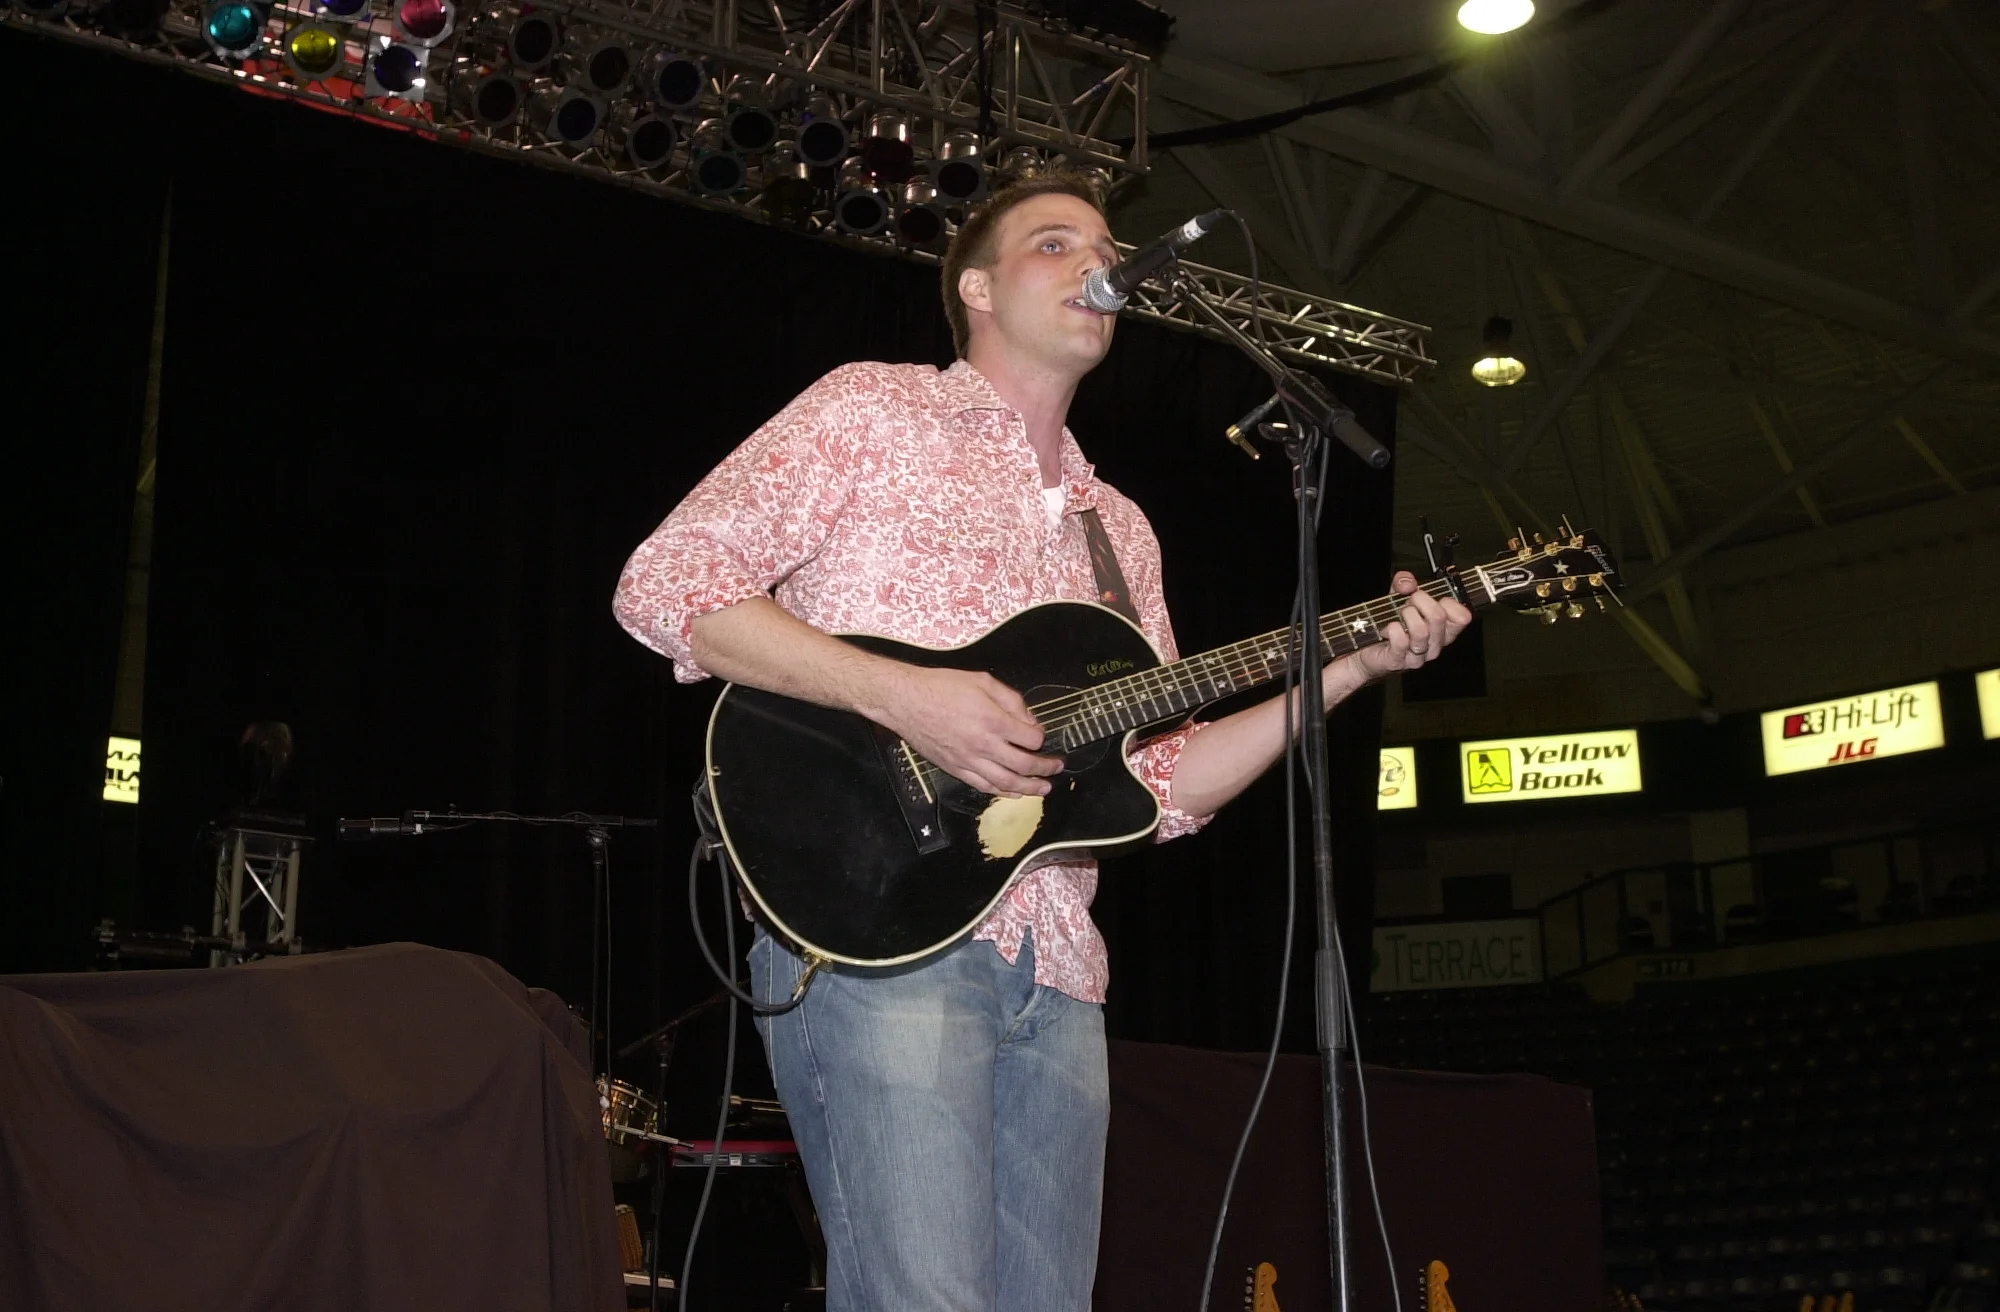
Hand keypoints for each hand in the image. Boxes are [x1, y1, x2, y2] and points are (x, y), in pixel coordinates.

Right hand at [871, 666, 1060, 796]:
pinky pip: (984, 786)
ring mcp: (969, 760)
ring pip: (1006, 782)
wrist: (906, 701)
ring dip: (1030, 788)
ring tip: (1044, 788)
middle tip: (1057, 767)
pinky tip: (1014, 793)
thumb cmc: (942, 687)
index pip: (1031, 738)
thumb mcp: (983, 681)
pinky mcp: (956, 769)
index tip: (1039, 734)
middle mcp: (984, 745)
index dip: (1040, 737)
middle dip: (1045, 768)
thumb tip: (1030, 721)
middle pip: (1024, 765)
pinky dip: (1002, 792)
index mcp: (994, 720)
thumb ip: (1012, 700)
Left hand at [1334, 571, 1473, 687]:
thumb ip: (1404, 583)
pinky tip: (1387, 628)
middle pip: (1439, 617)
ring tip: (1397, 615)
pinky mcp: (1398, 662)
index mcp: (1442, 630)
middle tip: (1408, 602)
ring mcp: (1418, 657)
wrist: (1364, 650)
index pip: (1462, 617)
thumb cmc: (1389, 624)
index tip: (1433, 598)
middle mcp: (1434, 645)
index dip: (1448, 602)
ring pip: (1421, 631)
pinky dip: (1392, 629)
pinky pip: (1401, 642)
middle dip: (1420, 601)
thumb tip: (1408, 582)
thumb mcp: (1397, 597)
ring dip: (1406, 615)